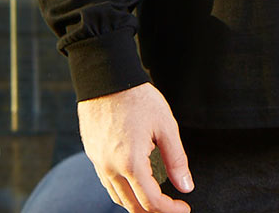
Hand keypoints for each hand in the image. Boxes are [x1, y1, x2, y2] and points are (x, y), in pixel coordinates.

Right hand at [77, 83, 193, 212]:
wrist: (107, 79)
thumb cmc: (138, 98)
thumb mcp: (165, 125)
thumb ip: (176, 159)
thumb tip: (186, 186)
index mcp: (131, 163)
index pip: (151, 201)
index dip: (170, 209)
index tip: (184, 208)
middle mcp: (111, 169)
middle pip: (133, 207)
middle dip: (154, 211)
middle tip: (172, 206)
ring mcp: (99, 164)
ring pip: (118, 198)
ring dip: (138, 204)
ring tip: (156, 197)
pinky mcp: (93, 156)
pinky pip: (108, 184)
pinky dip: (124, 191)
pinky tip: (136, 182)